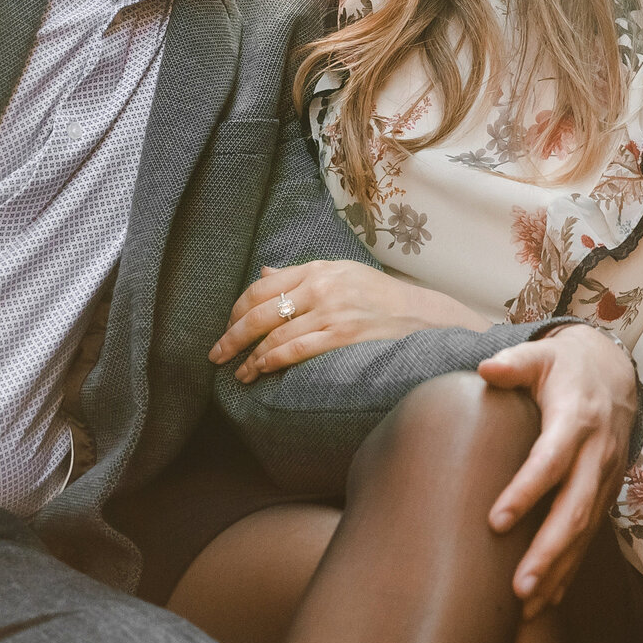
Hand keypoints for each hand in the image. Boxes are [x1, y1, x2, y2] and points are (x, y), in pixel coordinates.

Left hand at [212, 260, 493, 382]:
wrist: (425, 315)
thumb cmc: (380, 297)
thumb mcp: (341, 275)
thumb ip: (301, 276)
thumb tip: (263, 274)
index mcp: (318, 269)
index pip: (263, 286)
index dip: (238, 309)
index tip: (227, 327)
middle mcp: (321, 287)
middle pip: (260, 310)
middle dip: (232, 335)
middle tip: (217, 354)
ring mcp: (332, 311)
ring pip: (274, 334)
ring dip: (250, 356)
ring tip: (239, 372)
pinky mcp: (342, 336)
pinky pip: (295, 350)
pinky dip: (270, 361)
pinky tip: (259, 371)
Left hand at [478, 325, 638, 620]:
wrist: (615, 374)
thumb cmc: (567, 367)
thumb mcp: (541, 355)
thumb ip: (513, 363)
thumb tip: (486, 368)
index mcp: (577, 421)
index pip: (550, 462)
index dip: (526, 492)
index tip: (495, 522)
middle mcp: (596, 456)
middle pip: (574, 511)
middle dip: (547, 552)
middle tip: (517, 587)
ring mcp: (604, 480)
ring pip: (585, 533)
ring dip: (558, 571)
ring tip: (527, 606)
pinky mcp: (604, 495)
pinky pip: (589, 537)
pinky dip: (569, 569)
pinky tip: (547, 599)